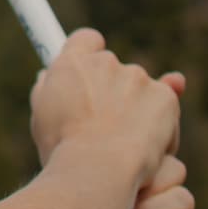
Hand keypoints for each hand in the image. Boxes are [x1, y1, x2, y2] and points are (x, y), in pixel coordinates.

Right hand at [29, 28, 182, 167]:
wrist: (98, 168)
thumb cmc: (63, 150)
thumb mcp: (43, 118)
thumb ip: (48, 89)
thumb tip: (48, 77)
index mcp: (72, 64)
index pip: (86, 40)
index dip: (90, 54)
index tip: (89, 71)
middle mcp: (106, 63)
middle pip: (114, 68)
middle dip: (113, 90)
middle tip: (106, 123)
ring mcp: (138, 77)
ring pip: (141, 91)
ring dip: (135, 110)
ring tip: (123, 146)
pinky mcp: (165, 96)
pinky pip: (164, 108)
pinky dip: (159, 126)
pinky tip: (145, 150)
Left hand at [77, 151, 202, 208]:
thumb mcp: (82, 195)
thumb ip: (107, 171)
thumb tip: (131, 146)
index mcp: (120, 182)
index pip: (152, 152)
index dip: (137, 162)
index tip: (107, 178)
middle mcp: (142, 204)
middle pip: (173, 170)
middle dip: (145, 185)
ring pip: (182, 199)